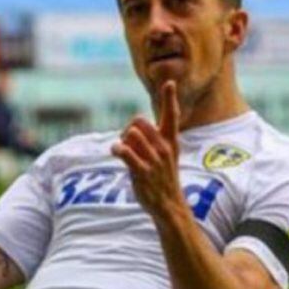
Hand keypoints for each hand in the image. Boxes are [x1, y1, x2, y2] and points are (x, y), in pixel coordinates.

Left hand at [111, 80, 184, 221]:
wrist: (169, 206)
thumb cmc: (164, 178)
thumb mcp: (166, 156)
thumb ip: (155, 138)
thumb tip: (136, 125)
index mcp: (170, 142)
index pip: (171, 115)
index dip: (169, 98)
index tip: (169, 82)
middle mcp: (163, 148)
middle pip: (139, 121)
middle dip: (128, 128)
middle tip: (127, 142)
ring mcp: (154, 160)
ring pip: (131, 134)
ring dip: (122, 141)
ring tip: (124, 152)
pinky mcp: (142, 172)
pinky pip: (126, 152)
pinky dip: (117, 149)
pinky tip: (117, 153)